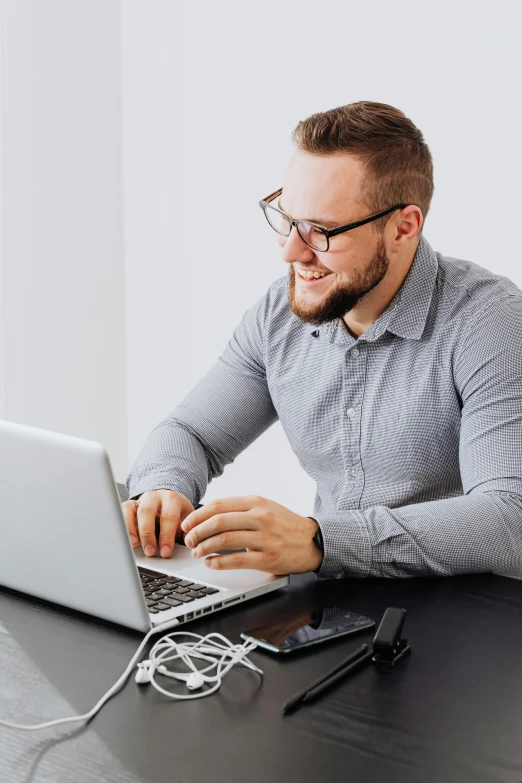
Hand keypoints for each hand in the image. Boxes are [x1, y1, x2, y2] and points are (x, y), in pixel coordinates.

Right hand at [122, 489, 193, 557]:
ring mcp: (140, 500)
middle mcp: (154, 497)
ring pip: (131, 510)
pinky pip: (122, 512)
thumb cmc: (178, 512)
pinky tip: (124, 538)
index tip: (166, 552)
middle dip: (148, 534)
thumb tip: (190, 545)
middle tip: (150, 552)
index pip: (169, 516)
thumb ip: (187, 531)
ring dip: (131, 529)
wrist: (169, 499)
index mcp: (172, 499)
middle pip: (147, 512)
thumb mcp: (187, 519)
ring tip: (134, 545)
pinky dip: (122, 525)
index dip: (167, 536)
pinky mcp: (129, 505)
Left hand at [181, 495, 322, 573]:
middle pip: (219, 521)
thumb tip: (208, 515)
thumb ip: (240, 508)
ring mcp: (265, 538)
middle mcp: (260, 517)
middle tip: (188, 540)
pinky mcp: (268, 557)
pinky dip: (219, 562)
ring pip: (225, 540)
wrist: (313, 541)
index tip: (187, 524)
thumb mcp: (265, 507)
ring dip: (205, 547)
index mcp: (256, 502)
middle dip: (198, 532)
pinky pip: (238, 560)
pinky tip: (211, 563)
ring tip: (197, 552)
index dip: (198, 515)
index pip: (219, 505)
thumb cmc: (284, 524)